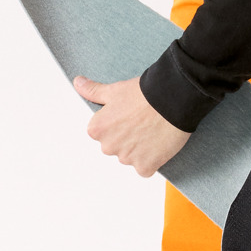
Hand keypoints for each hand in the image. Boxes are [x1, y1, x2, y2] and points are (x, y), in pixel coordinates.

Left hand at [73, 75, 190, 176]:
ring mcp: (126, 159)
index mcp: (96, 130)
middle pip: (115, 146)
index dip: (117, 124)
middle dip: (126, 138)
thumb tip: (78, 83)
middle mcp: (108, 147)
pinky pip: (144, 168)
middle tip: (141, 123)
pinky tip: (158, 144)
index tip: (128, 116)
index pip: (102, 133)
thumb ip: (93, 91)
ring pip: (130, 157)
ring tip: (152, 131)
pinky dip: (151, 160)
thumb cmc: (143, 94)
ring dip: (139, 149)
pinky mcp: (145, 167)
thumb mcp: (114, 90)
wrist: (171, 101)